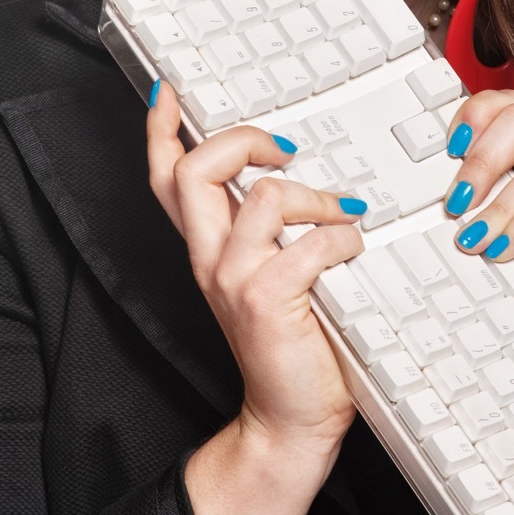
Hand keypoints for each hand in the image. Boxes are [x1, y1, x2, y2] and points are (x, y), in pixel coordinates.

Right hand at [146, 82, 364, 455]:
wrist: (290, 420)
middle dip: (242, 139)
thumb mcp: (270, 276)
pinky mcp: (266, 299)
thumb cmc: (293, 345)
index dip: (161, 131)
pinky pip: (312, 242)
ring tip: (340, 216)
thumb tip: (299, 175)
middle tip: (283, 147)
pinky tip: (352, 252)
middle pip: (195, 170)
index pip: (168, 179)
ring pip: (265, 196)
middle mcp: (210, 259)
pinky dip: (343, 238)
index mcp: (208, 248)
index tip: (167, 94)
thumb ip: (272, 230)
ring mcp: (234, 278)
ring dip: (315, 197)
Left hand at [444, 90, 513, 297]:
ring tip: (474, 240)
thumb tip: (428, 201)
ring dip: (498, 208)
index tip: (450, 146)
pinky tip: (504, 249)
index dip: (478, 116)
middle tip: (455, 201)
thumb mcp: (484, 233)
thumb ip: (465, 209)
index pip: (508, 110)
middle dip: (482, 161)